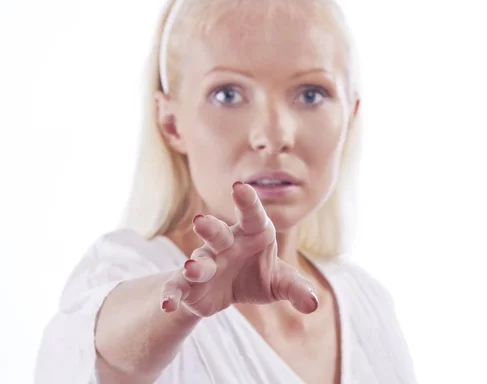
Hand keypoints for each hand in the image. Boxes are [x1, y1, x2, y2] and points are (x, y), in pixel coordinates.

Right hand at [160, 182, 318, 316]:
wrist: (228, 294)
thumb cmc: (259, 275)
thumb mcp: (281, 282)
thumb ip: (296, 288)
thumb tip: (314, 303)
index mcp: (252, 233)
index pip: (251, 215)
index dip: (246, 201)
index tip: (240, 187)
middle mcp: (226, 243)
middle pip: (218, 233)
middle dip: (210, 228)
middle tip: (201, 221)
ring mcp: (205, 262)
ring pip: (199, 260)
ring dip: (196, 265)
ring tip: (193, 268)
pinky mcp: (189, 284)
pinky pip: (178, 286)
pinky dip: (172, 293)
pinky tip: (166, 303)